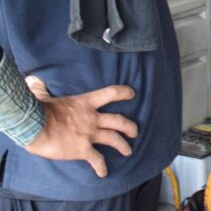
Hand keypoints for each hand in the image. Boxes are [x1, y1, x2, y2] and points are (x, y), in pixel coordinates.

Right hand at [23, 76, 137, 177]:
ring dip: (123, 145)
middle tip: (135, 131)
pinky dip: (101, 167)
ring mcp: (89, 134)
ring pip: (113, 139)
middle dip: (129, 126)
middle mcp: (92, 118)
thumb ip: (42, 89)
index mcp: (86, 102)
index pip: (111, 93)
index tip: (132, 94)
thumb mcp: (44, 96)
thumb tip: (32, 80)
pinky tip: (103, 173)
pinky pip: (96, 159)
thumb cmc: (38, 111)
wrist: (36, 127)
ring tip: (128, 151)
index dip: (124, 93)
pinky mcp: (82, 149)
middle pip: (118, 121)